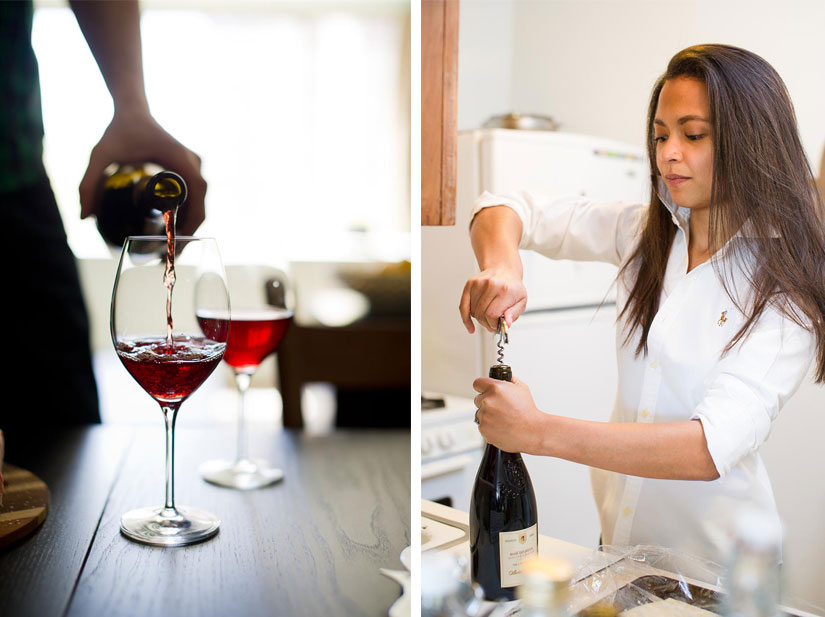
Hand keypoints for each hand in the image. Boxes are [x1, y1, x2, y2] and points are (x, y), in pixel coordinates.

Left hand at [79, 109, 206, 236]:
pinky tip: (173, 225)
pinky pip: (195, 194)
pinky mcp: (190, 167)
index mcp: (180, 160)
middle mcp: (193, 163)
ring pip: (199, 201)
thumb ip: (88, 183)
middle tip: (170, 252)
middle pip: (200, 204)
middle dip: (189, 230)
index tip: (176, 243)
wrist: (132, 109)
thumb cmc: (119, 129)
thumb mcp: (100, 154)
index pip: (196, 198)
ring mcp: (194, 165)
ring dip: (189, 222)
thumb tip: (84, 217)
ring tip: (171, 243)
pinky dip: (188, 211)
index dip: (190, 224)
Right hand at [459, 267, 526, 332]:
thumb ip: (514, 314)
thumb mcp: (521, 301)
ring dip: (479, 319)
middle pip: (481, 314)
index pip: (492, 315)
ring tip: (487, 316)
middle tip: (491, 324)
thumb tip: (506, 323)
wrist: (504, 270)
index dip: (493, 324)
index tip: (496, 325)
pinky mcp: (470, 283)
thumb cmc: (512, 287)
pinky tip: (470, 325)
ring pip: (473, 311)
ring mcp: (478, 283)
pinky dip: (465, 318)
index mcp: (505, 290)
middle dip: (486, 323)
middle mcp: (490, 285)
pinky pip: (463, 305)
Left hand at [473, 375, 543, 453]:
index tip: (485, 391)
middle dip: (486, 402)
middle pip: (478, 399)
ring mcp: (484, 415)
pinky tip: (501, 426)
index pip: (477, 383)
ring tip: (503, 418)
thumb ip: (510, 380)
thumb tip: (505, 376)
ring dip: (488, 415)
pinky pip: (482, 425)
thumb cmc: (528, 412)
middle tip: (500, 407)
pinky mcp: (483, 428)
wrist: (532, 431)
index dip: (482, 387)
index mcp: (495, 388)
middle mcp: (487, 401)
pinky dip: (489, 426)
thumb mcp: (522, 389)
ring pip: (480, 413)